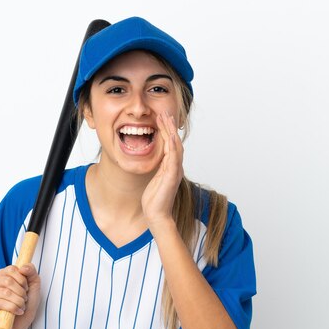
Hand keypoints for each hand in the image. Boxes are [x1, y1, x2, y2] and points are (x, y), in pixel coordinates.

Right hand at [0, 264, 40, 328]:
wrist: (23, 320)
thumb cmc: (28, 301)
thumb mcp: (34, 284)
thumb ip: (31, 272)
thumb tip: (23, 267)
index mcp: (5, 273)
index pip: (11, 269)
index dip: (22, 279)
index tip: (26, 288)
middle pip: (8, 281)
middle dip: (21, 292)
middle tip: (25, 298)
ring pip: (5, 293)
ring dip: (18, 301)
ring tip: (22, 305)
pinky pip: (0, 303)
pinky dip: (13, 308)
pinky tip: (18, 311)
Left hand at [142, 111, 183, 228]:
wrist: (157, 215)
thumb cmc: (154, 200)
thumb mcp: (154, 180)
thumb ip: (156, 170)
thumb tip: (153, 162)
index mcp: (170, 167)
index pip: (171, 145)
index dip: (167, 131)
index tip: (162, 118)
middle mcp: (175, 167)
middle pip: (175, 142)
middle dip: (170, 126)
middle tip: (165, 112)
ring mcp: (175, 171)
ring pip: (176, 146)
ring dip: (171, 131)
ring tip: (166, 118)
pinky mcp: (172, 176)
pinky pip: (173, 157)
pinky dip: (172, 145)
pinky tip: (169, 136)